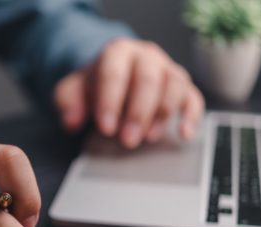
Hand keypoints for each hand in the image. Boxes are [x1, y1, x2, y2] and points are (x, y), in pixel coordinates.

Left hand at [54, 38, 204, 147]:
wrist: (112, 77)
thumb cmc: (94, 86)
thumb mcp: (72, 91)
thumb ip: (67, 103)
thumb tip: (71, 122)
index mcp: (117, 52)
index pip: (114, 73)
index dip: (111, 101)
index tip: (106, 128)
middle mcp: (146, 56)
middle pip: (148, 79)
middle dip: (138, 112)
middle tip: (127, 140)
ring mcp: (167, 69)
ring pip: (174, 85)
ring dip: (163, 114)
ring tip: (148, 138)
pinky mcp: (183, 87)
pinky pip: (193, 97)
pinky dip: (191, 116)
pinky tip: (183, 134)